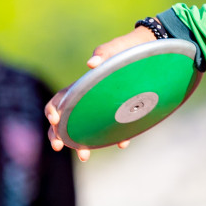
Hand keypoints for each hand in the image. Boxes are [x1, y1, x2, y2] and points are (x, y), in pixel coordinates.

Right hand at [44, 27, 154, 159]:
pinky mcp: (124, 113)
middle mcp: (91, 99)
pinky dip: (117, 138)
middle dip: (58, 135)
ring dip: (81, 144)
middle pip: (67, 120)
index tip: (55, 119)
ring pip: (88, 130)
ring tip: (84, 156)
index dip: (52, 110)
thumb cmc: (128, 48)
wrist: (153, 51)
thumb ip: (105, 53)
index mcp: (83, 85)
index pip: (60, 100)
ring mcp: (106, 108)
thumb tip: (92, 63)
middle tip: (58, 146)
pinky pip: (117, 129)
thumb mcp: (117, 48)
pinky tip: (123, 143)